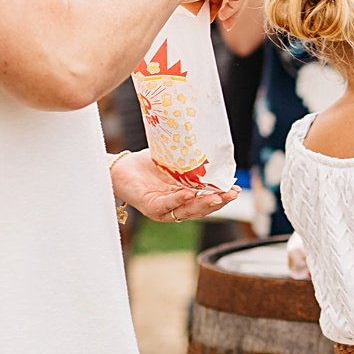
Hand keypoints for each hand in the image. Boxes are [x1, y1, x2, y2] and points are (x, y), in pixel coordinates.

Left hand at [111, 151, 236, 222]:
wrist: (119, 168)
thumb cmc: (145, 164)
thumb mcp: (173, 161)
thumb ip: (189, 159)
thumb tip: (209, 144)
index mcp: (182, 197)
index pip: (205, 200)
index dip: (221, 196)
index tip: (235, 189)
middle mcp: (174, 207)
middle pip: (200, 209)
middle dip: (218, 202)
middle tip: (232, 194)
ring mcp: (162, 210)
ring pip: (187, 210)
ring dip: (203, 204)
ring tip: (218, 196)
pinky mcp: (149, 207)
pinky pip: (167, 205)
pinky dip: (179, 200)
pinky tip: (190, 193)